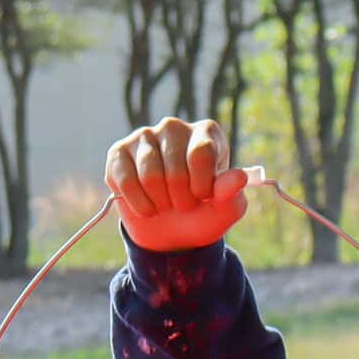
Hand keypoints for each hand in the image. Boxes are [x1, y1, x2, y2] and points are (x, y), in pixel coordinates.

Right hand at [105, 117, 249, 252]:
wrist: (171, 231)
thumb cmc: (203, 213)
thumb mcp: (225, 210)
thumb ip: (233, 194)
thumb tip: (240, 176)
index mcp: (207, 133)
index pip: (201, 153)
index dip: (202, 185)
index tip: (204, 197)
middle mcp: (175, 127)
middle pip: (175, 169)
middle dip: (181, 199)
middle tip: (184, 204)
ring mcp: (144, 136)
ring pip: (150, 176)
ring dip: (161, 203)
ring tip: (166, 205)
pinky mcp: (118, 151)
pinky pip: (125, 181)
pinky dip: (140, 204)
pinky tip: (148, 207)